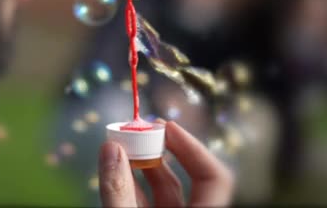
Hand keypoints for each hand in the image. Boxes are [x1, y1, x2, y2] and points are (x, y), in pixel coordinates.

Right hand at [99, 120, 233, 206]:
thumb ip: (119, 191)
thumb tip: (110, 149)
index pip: (215, 176)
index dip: (193, 147)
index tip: (166, 126)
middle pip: (185, 178)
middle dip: (160, 152)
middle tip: (140, 130)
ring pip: (164, 192)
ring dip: (142, 167)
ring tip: (122, 147)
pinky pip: (147, 204)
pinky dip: (132, 188)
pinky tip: (117, 172)